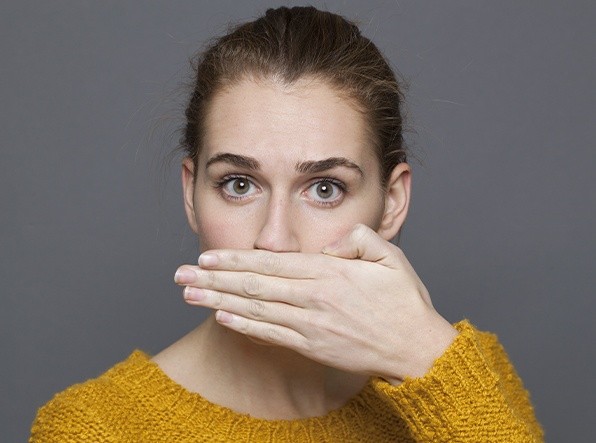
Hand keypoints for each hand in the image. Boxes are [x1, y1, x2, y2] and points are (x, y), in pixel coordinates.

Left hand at [174, 224, 457, 382]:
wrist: (416, 349)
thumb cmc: (404, 302)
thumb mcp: (391, 257)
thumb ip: (358, 239)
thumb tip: (329, 244)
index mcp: (330, 273)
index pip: (272, 262)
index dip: (236, 259)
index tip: (207, 256)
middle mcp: (314, 299)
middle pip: (254, 286)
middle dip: (214, 279)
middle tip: (181, 275)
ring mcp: (310, 325)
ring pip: (255, 310)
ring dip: (218, 301)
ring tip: (190, 295)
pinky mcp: (311, 346)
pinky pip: (270, 335)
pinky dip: (244, 326)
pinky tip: (221, 318)